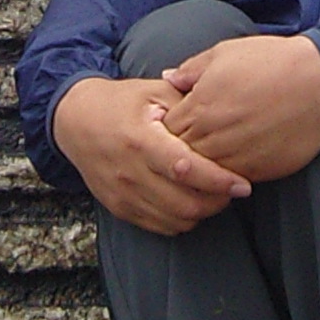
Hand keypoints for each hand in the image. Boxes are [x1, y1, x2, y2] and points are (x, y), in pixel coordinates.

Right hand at [54, 76, 250, 235]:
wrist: (76, 122)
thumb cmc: (122, 103)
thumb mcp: (154, 92)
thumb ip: (189, 105)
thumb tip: (228, 117)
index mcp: (141, 139)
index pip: (186, 169)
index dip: (219, 181)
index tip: (243, 184)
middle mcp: (130, 172)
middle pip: (185, 203)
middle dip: (217, 201)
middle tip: (231, 188)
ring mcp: (123, 194)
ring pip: (176, 220)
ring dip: (202, 212)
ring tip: (212, 193)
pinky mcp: (119, 208)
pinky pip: (161, 227)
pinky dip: (182, 219)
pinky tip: (188, 199)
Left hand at [158, 32, 319, 182]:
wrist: (319, 80)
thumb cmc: (271, 61)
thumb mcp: (225, 53)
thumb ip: (191, 70)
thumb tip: (168, 78)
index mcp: (200, 106)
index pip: (165, 132)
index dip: (165, 131)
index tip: (171, 127)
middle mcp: (214, 135)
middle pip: (180, 158)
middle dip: (179, 155)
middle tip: (184, 150)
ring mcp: (236, 156)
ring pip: (203, 176)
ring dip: (201, 171)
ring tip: (206, 162)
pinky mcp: (259, 171)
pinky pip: (231, 182)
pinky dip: (225, 178)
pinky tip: (229, 167)